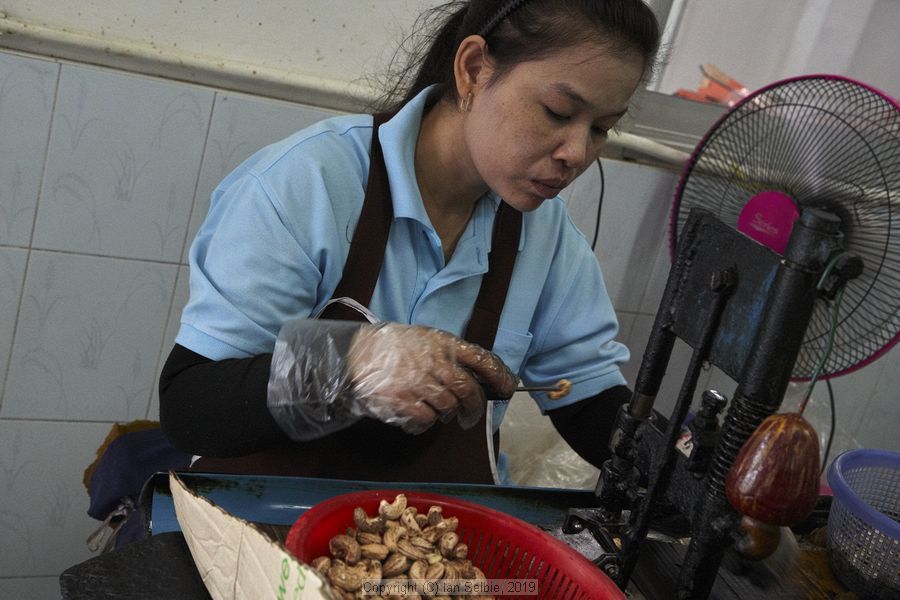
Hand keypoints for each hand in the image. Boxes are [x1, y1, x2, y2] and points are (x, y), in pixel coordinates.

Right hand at [347, 323, 517, 432]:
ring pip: (449, 407)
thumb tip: (479, 377)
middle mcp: (433, 361)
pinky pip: (426, 419)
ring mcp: (417, 381)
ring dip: (448, 414)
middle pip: (468, 390)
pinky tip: (419, 418)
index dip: (500, 376)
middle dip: (475, 408)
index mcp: (443, 343)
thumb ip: (450, 355)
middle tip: (470, 417)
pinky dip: (426, 424)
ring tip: (438, 412)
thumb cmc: (394, 348)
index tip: (507, 388)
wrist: (356, 354)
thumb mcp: (425, 339)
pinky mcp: (401, 400)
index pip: (482, 359)